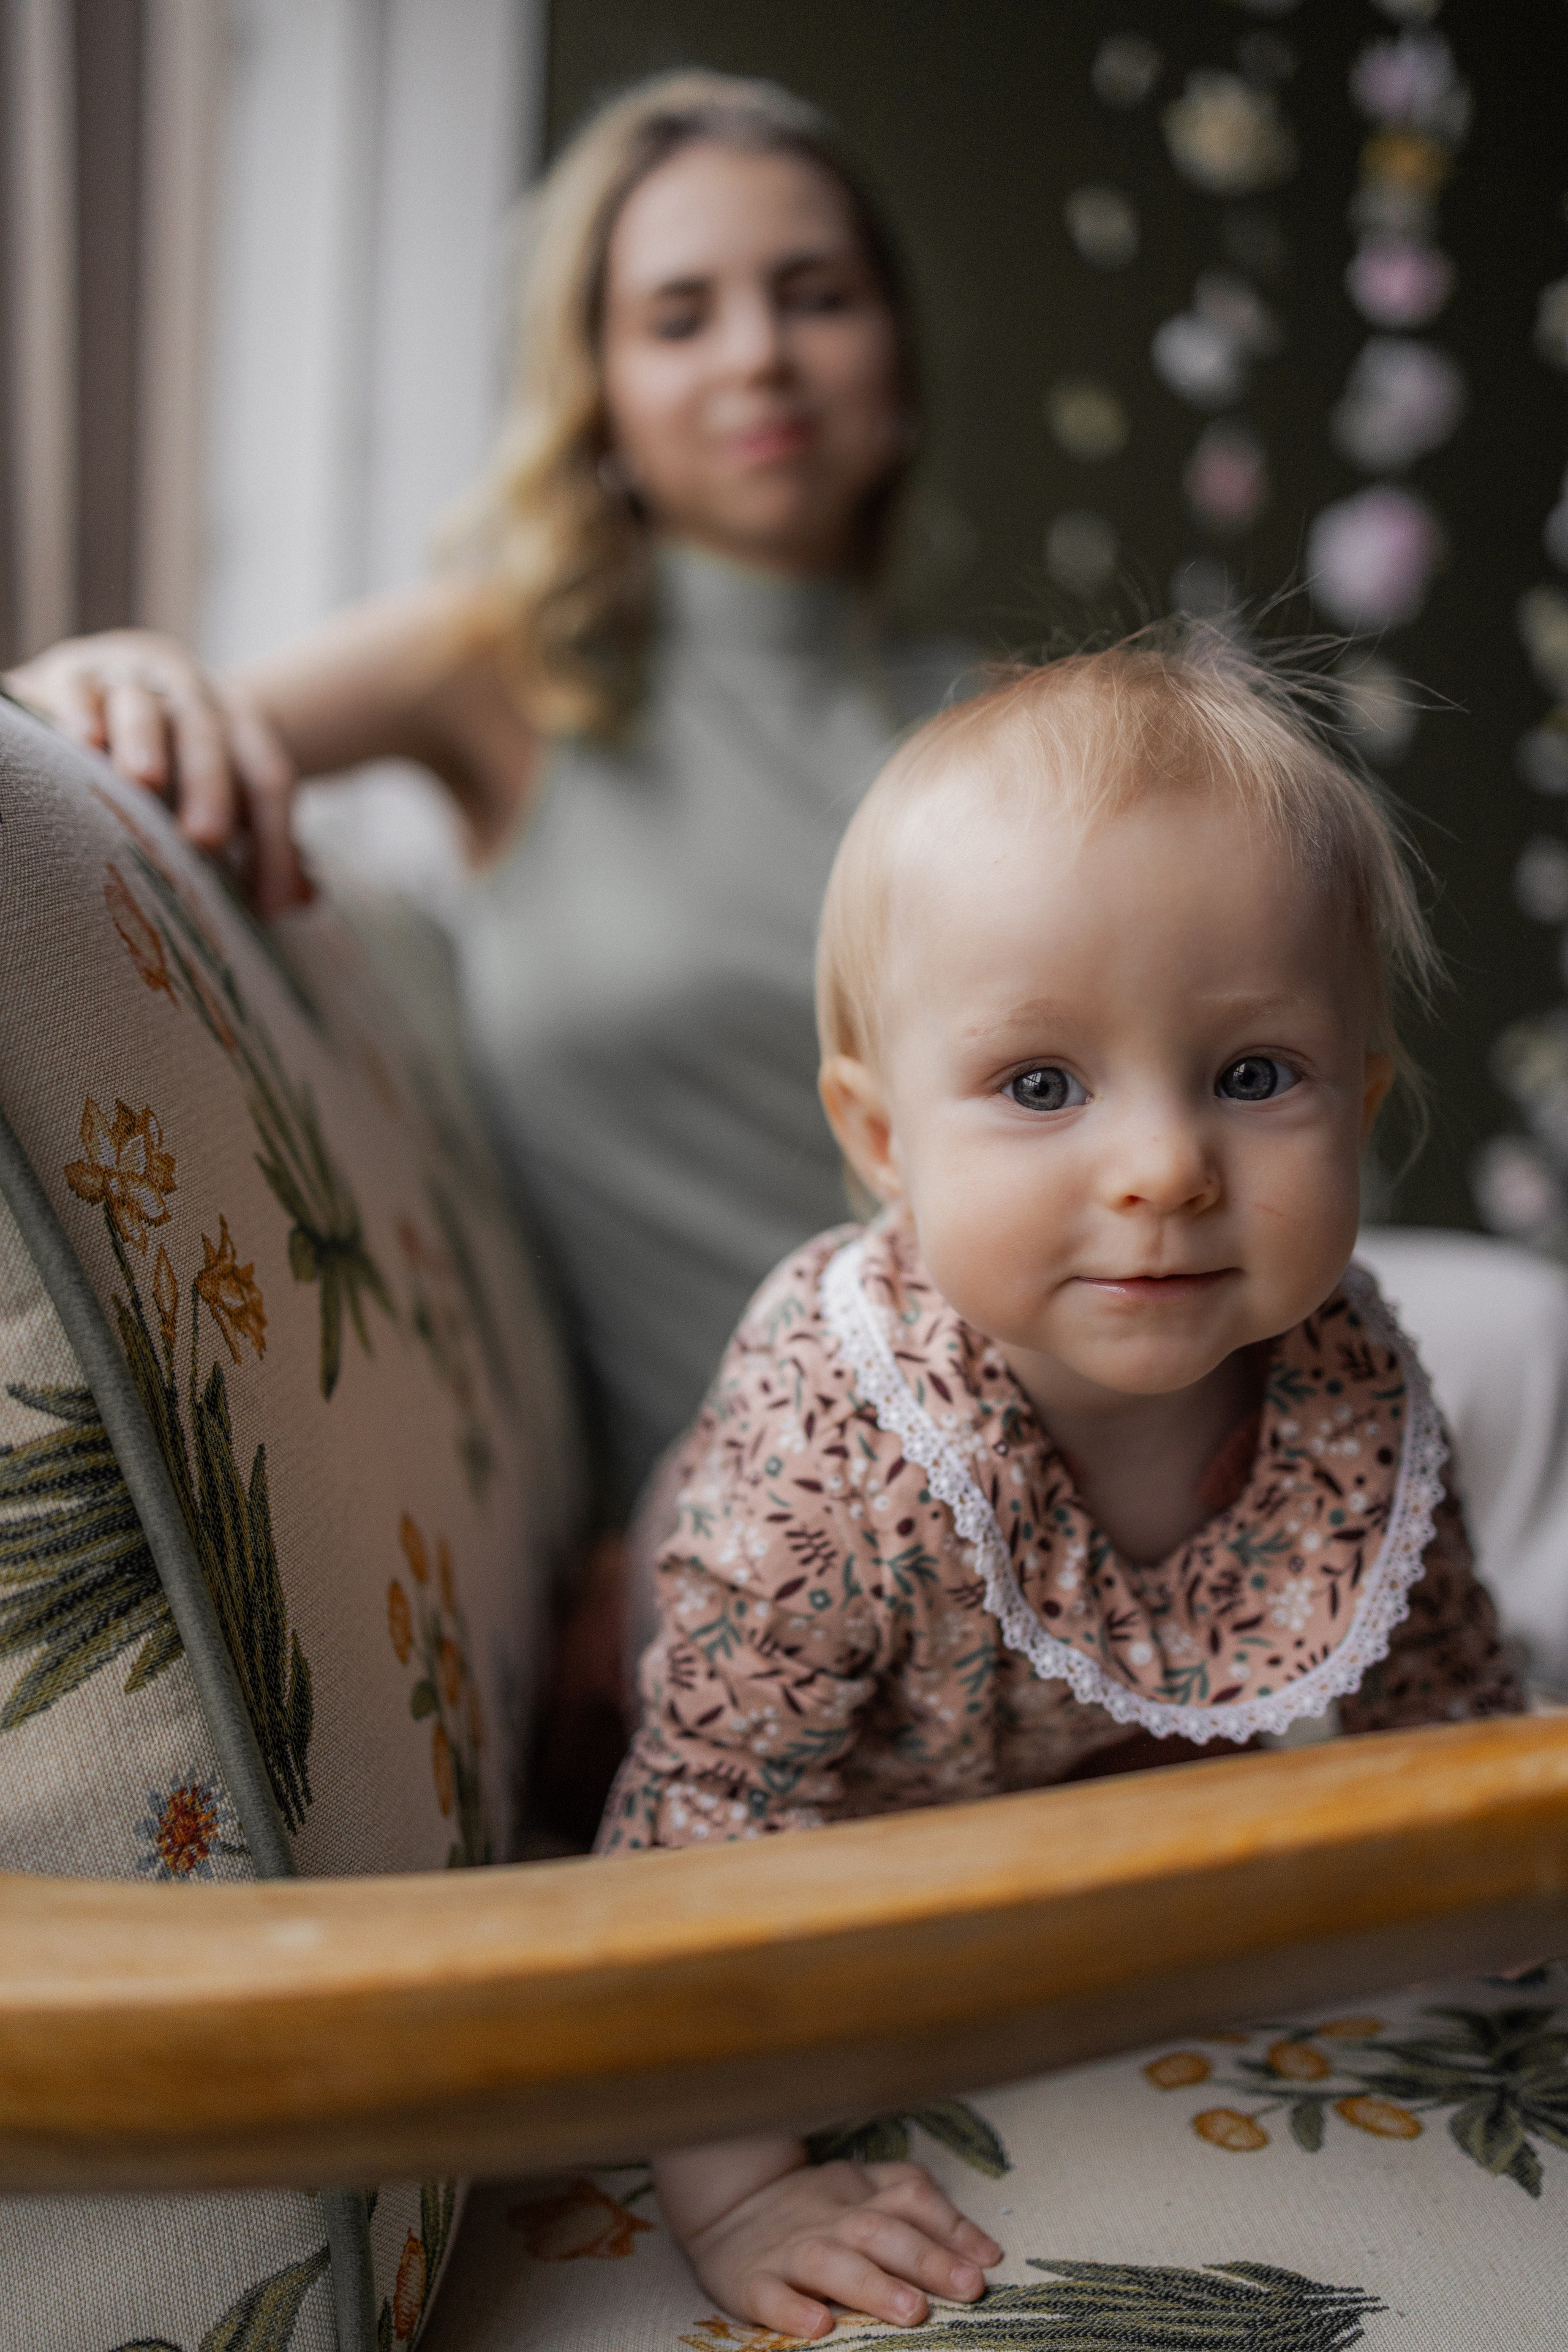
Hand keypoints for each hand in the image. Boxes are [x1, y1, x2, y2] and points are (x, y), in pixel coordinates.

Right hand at [3, 630, 305, 914]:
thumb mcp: (228, 791)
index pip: (268, 777)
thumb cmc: (184, 757)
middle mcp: (189, 693)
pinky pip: (78, 686)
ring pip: (143, 706)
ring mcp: (130, 678)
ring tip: (142, 781)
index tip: (270, 903)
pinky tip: (83, 739)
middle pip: (209, 737)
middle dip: (210, 787)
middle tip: (204, 838)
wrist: (128, 675)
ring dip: (145, 741)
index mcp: (239, 722)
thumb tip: (306, 899)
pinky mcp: (74, 672)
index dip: (275, 840)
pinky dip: (80, 710)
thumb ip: (265, 843)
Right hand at [658, 2143, 1000, 2339]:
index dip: (951, 2224)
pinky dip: (791, 2308)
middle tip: (967, 2287)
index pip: (910, 2197)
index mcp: (858, 2192)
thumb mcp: (864, 2190)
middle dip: (925, 2258)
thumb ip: (918, 2207)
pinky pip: (768, 2293)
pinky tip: (817, 2325)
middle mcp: (829, 2217)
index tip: (989, 2260)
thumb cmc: (813, 2208)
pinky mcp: (750, 2280)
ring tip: (911, 2312)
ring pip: (831, 2260)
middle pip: (880, 2230)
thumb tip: (984, 2250)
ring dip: (872, 2285)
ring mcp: (789, 2248)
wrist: (725, 2208)